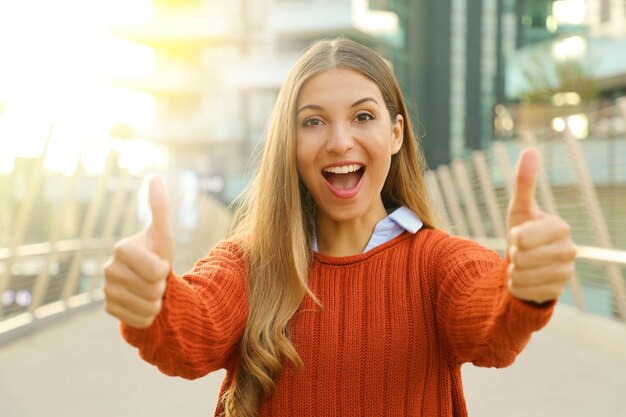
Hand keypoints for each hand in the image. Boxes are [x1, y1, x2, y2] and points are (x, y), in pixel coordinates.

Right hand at [103, 176, 173, 327]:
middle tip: (155, 278)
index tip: (161, 264)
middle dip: (161, 286)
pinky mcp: (108, 309)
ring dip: (156, 302)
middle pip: (151, 290)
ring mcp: (106, 290)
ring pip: (146, 307)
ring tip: (151, 289)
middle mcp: (107, 269)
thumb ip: (160, 208)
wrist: (149, 279)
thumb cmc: (158, 253)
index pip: (154, 270)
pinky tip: (143, 303)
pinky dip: (148, 316)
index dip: (164, 270)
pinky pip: (139, 321)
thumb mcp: (164, 234)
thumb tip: (156, 177)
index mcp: (121, 249)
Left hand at [506, 149, 575, 303]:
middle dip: (513, 255)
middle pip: (521, 257)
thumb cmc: (523, 232)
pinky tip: (525, 279)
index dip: (514, 237)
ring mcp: (565, 274)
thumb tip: (529, 150)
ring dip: (513, 270)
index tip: (520, 235)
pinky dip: (515, 285)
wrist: (527, 264)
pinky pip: (521, 290)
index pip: (523, 237)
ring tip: (522, 264)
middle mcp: (570, 251)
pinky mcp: (556, 292)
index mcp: (561, 228)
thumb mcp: (520, 209)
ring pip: (521, 275)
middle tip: (521, 251)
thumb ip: (524, 182)